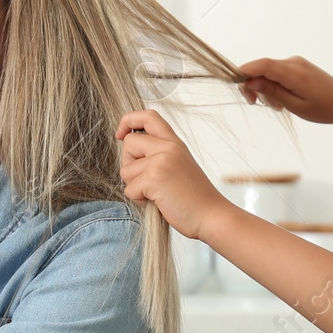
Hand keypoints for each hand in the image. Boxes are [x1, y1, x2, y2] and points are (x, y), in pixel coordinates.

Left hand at [116, 109, 228, 242]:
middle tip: (146, 180)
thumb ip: (159, 153)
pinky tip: (158, 202)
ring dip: (135, 186)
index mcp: (174, 142)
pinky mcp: (154, 179)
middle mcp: (168, 147)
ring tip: (157, 193)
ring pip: (125, 170)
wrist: (211, 215)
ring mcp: (161, 162)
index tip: (121, 134)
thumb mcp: (179, 165)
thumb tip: (128, 147)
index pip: (148, 116)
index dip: (129, 120)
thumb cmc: (193, 197)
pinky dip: (139, 200)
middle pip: (129, 143)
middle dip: (129, 164)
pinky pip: (129, 189)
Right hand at [238, 56, 332, 126]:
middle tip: (254, 103)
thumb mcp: (295, 106)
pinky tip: (281, 99)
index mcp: (295, 73)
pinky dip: (273, 84)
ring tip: (276, 106)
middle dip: (253, 84)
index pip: (263, 65)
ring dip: (265, 87)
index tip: (234, 84)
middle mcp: (295, 63)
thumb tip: (251, 81)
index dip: (245, 71)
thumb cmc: (324, 109)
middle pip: (263, 67)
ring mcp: (297, 63)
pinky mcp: (298, 66)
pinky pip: (278, 72)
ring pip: (269, 70)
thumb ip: (272, 92)